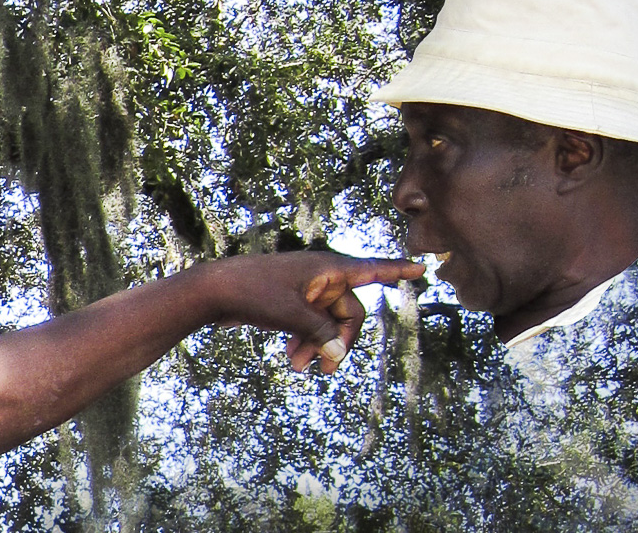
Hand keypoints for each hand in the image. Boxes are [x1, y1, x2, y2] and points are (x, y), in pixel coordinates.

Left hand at [207, 252, 422, 373]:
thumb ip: (321, 334)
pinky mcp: (291, 303)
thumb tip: (339, 355)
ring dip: (319, 346)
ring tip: (300, 367)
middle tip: (324, 371)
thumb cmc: (253, 293)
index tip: (423, 267)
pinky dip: (306, 342)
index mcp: (328, 269)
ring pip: (327, 324)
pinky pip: (311, 325)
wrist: (213, 291)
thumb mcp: (292, 316)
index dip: (398, 271)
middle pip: (349, 313)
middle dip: (339, 341)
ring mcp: (306, 290)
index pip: (372, 270)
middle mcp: (321, 277)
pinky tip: (293, 358)